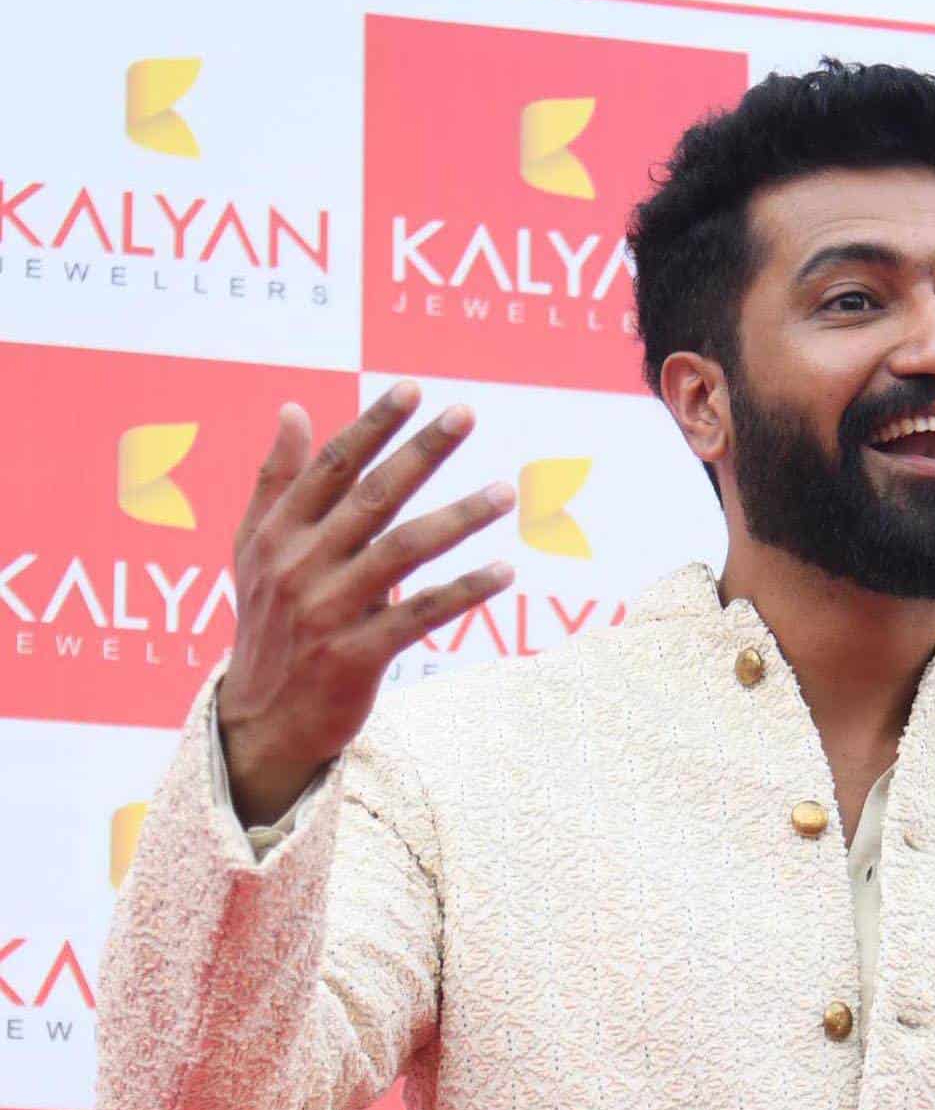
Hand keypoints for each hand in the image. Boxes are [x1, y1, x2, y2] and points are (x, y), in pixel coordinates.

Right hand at [217, 381, 516, 824]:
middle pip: (371, 497)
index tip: (413, 388)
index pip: (332, 467)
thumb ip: (276, 480)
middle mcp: (301, 565)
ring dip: (457, 519)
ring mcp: (330, 609)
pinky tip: (505, 571)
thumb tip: (294, 410)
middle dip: (419, 452)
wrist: (260, 720)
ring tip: (504, 492)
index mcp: (278, 533)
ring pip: (402, 551)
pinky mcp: (358, 654)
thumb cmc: (268, 623)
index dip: (373, 425)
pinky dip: (464, 591)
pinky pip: (421, 614)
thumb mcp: (255, 550)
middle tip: (465, 414)